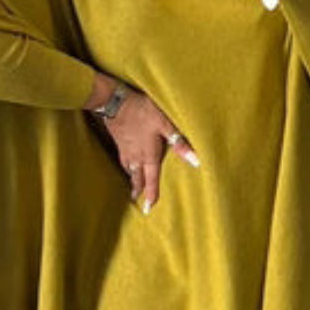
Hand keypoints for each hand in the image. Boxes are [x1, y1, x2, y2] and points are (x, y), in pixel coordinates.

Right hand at [99, 80, 199, 212]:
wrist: (114, 101)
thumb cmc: (142, 111)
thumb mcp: (164, 124)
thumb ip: (179, 142)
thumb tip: (196, 161)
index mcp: (149, 156)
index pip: (151, 180)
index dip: (151, 195)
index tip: (149, 208)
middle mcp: (136, 157)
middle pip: (137, 178)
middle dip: (138, 190)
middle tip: (137, 201)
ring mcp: (125, 150)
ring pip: (128, 170)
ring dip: (131, 179)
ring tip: (132, 186)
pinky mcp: (118, 142)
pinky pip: (123, 161)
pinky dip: (126, 167)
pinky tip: (126, 164)